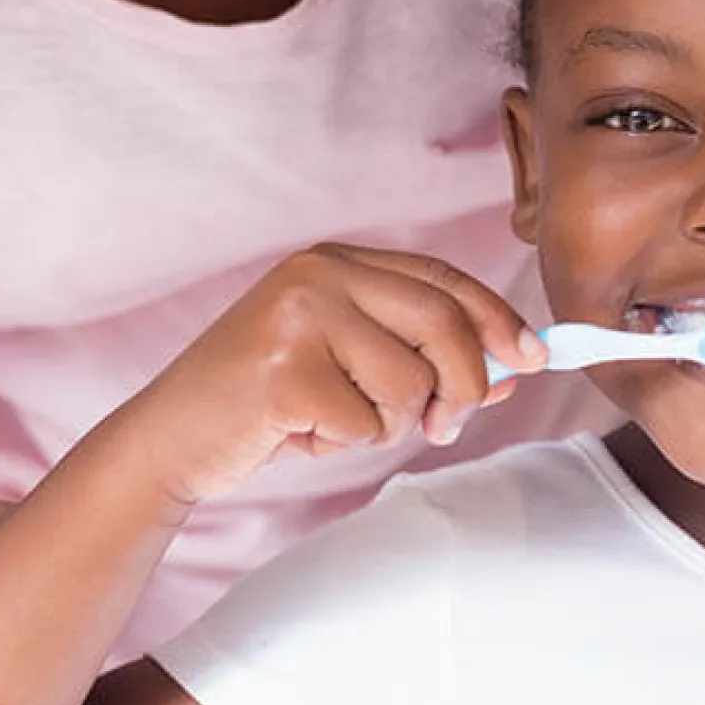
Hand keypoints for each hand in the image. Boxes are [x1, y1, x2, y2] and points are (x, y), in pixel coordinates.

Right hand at [129, 244, 546, 506]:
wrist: (170, 438)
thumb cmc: (264, 405)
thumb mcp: (349, 370)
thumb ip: (423, 360)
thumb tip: (511, 368)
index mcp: (336, 261)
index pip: (442, 278)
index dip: (496, 318)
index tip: (534, 356)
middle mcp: (318, 273)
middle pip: (443, 322)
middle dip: (463, 386)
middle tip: (442, 426)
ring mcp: (297, 315)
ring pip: (410, 382)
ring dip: (386, 424)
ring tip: (333, 421)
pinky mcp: (283, 369)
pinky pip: (365, 422)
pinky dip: (342, 443)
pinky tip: (297, 432)